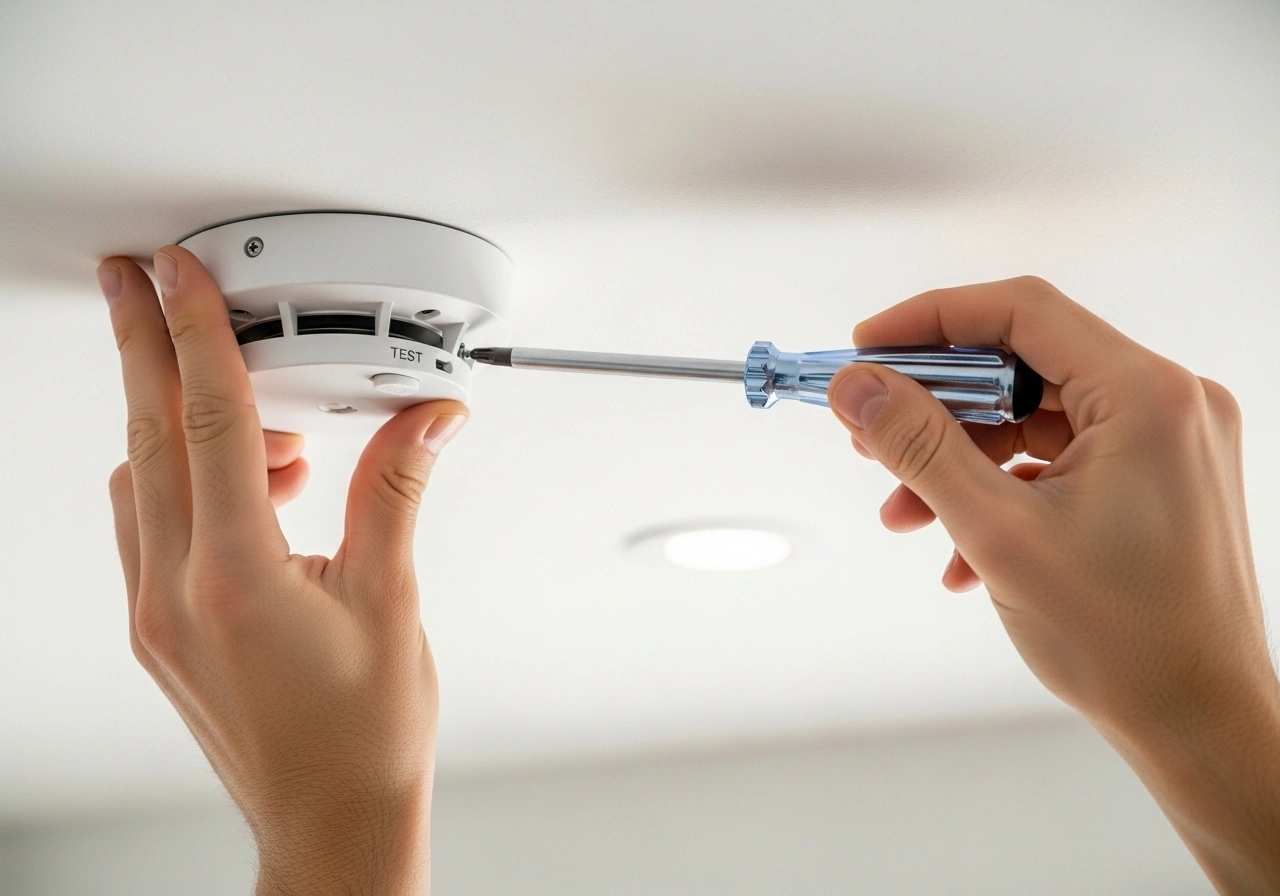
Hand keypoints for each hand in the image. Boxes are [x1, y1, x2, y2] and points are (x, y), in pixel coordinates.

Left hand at [99, 248, 465, 895]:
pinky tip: (250, 481)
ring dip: (179, 422)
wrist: (331, 817)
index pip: (209, 422)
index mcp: (237, 576)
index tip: (179, 278)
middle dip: (143, 346)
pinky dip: (185, 478)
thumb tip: (423, 420)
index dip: (195, 335)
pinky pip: (150, 523)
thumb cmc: (363, 736)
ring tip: (260, 414)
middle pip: (150, 433)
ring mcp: (157, 612)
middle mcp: (177, 590)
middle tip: (136, 285)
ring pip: (143, 477)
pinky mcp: (159, 628)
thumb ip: (396, 490)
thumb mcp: (391, 597)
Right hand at [828, 276, 1279, 893]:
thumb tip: (859, 387)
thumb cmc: (1128, 642)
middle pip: (1023, 363)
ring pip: (1034, 416)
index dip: (931, 320)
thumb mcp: (998, 533)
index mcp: (1147, 397)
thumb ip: (919, 446)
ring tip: (905, 511)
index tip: (868, 347)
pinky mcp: (1154, 480)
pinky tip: (959, 548)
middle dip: (937, 403)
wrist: (1198, 724)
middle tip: (871, 432)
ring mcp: (1165, 444)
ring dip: (960, 458)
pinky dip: (1000, 488)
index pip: (1021, 312)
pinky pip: (1058, 459)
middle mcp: (1168, 404)